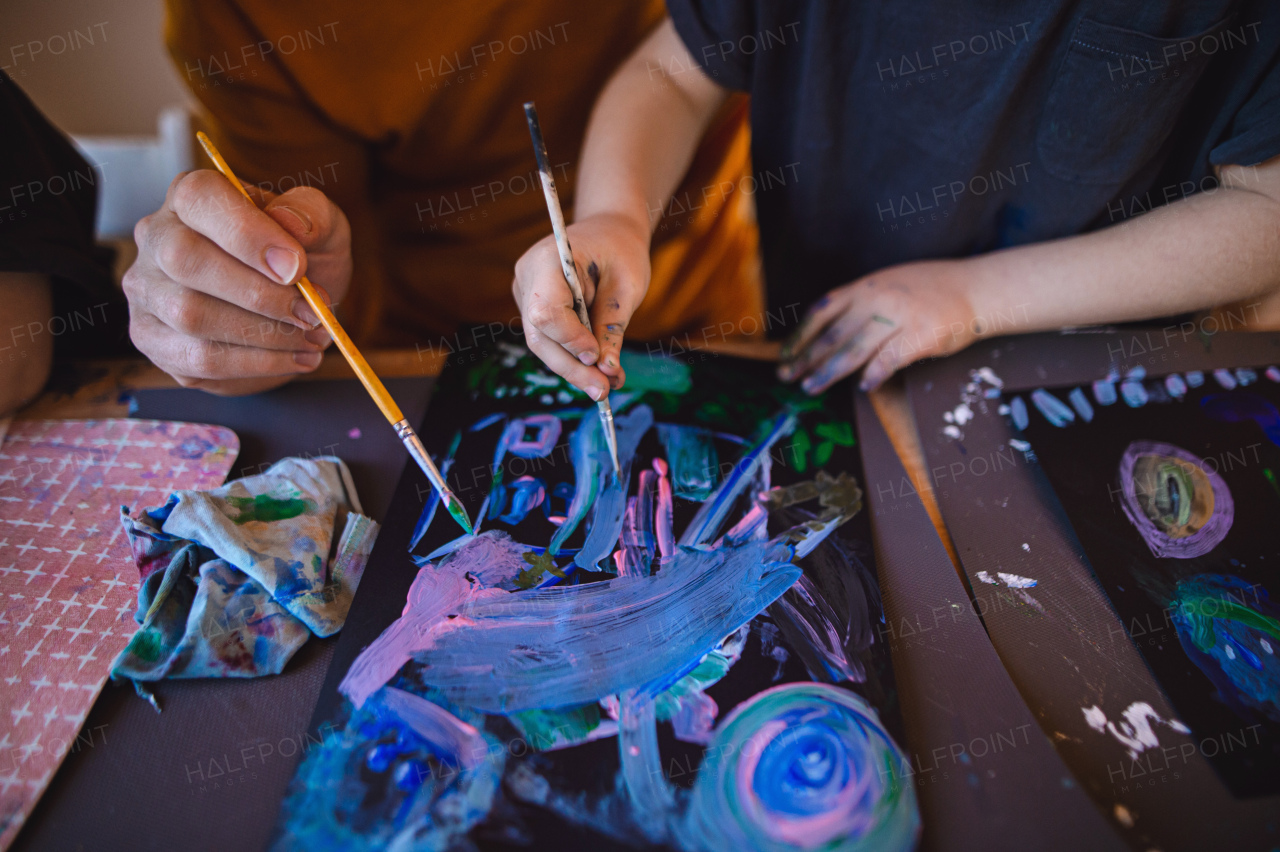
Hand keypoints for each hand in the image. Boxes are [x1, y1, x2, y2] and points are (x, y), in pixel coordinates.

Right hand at [124, 170, 351, 394]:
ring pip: (190, 315)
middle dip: (259, 294)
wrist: (295, 306)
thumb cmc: (302, 259)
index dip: (249, 235)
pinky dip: (258, 363)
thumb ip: (312, 214)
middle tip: (309, 313)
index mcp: (192, 196)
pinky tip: (295, 357)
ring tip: (312, 338)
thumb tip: (292, 225)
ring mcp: (147, 290)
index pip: (199, 198)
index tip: (297, 268)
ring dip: (264, 334)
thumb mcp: (322, 226)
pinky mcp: (153, 338)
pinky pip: (198, 359)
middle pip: (184, 259)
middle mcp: (156, 237)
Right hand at [513, 212, 650, 398]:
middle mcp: (528, 276)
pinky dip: (572, 358)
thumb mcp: (627, 286)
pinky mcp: (532, 307)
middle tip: (605, 391)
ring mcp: (525, 292)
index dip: (569, 340)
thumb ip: (612, 326)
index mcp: (550, 258)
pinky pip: (548, 339)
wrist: (609, 230)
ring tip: (608, 384)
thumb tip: (605, 369)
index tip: (597, 357)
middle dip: (572, 368)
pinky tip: (599, 371)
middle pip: (540, 336)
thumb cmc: (621, 251)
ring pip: (542, 344)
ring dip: (574, 370)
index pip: (546, 311)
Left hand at [778, 259, 980, 393]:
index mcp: (865, 286)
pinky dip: (873, 375)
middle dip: (806, 358)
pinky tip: (864, 386)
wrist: (973, 288)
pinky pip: (889, 360)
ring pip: (853, 350)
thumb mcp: (886, 285)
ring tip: (811, 387)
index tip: (784, 355)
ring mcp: (899, 317)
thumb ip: (858, 305)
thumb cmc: (928, 290)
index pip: (821, 312)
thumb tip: (825, 336)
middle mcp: (877, 299)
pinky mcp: (920, 336)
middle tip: (788, 377)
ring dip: (828, 372)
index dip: (799, 336)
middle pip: (832, 335)